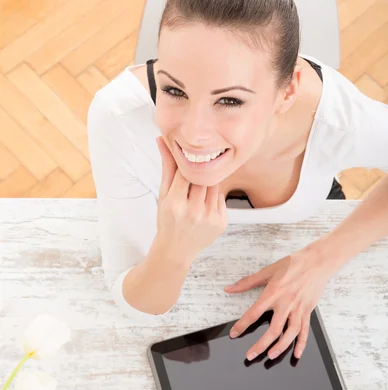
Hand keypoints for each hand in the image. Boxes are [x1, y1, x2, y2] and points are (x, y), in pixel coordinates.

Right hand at [156, 137, 227, 259]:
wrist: (176, 250)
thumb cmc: (167, 220)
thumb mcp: (163, 194)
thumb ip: (167, 166)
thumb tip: (163, 139)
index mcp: (175, 203)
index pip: (186, 171)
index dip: (187, 165)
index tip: (186, 161)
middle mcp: (194, 211)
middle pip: (202, 178)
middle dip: (198, 174)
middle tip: (193, 177)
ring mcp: (210, 218)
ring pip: (214, 186)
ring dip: (207, 185)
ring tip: (196, 195)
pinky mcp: (222, 222)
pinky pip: (221, 198)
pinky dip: (214, 198)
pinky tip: (203, 206)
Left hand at [225, 245, 331, 359]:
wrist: (317, 262)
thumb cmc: (292, 265)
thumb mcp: (268, 271)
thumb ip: (247, 282)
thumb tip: (229, 289)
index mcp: (273, 293)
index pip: (254, 313)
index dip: (242, 325)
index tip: (234, 334)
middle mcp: (286, 303)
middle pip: (273, 329)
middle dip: (261, 345)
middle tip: (250, 355)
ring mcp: (298, 309)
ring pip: (290, 333)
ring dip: (281, 347)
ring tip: (271, 356)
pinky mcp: (308, 311)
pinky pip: (305, 330)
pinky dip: (301, 343)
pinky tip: (296, 354)